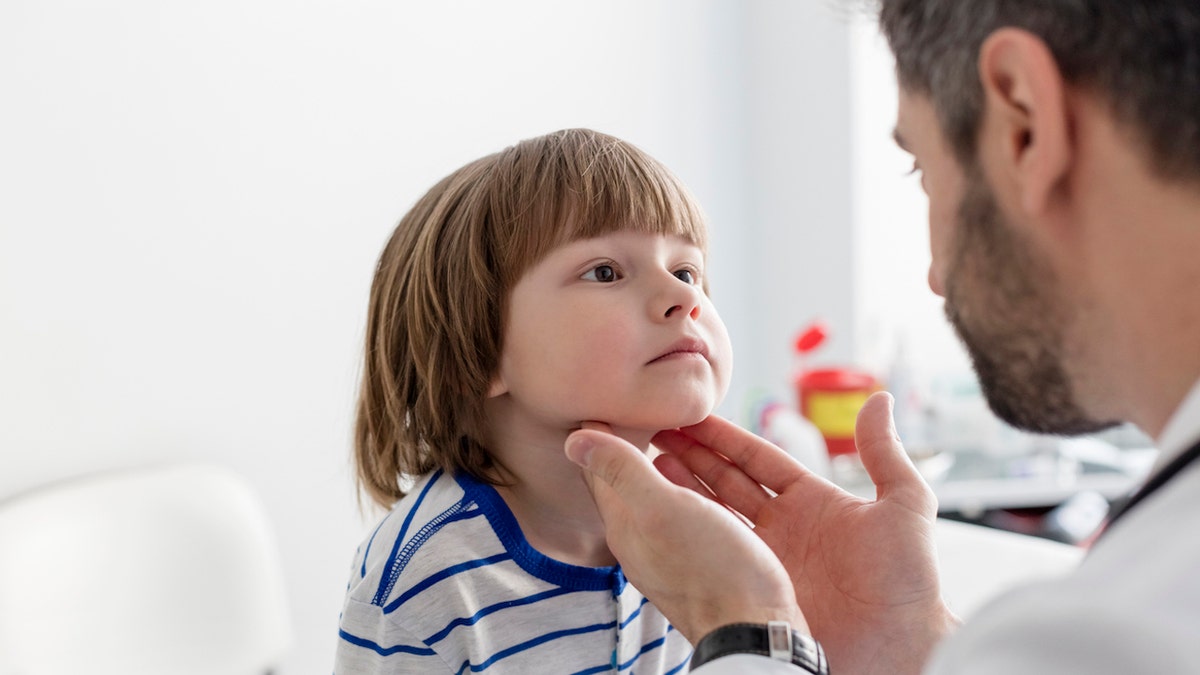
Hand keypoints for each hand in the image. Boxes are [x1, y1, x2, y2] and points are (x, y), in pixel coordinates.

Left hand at [565, 421, 806, 644]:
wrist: (758, 630)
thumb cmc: (711, 569)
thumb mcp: (660, 510)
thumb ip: (620, 471)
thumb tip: (573, 439)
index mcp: (628, 527)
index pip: (602, 473)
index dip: (600, 435)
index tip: (601, 399)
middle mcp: (648, 540)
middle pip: (632, 483)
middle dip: (632, 445)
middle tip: (633, 406)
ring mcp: (681, 551)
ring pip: (667, 493)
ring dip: (668, 459)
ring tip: (670, 426)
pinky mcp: (714, 557)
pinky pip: (696, 507)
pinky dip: (694, 481)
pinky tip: (704, 475)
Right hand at [652, 392, 958, 673]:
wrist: (902, 649)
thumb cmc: (909, 582)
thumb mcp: (905, 506)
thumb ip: (885, 454)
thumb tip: (878, 400)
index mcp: (812, 501)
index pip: (757, 460)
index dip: (724, 438)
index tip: (693, 416)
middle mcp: (783, 528)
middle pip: (727, 482)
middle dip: (692, 456)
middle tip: (656, 431)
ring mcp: (766, 559)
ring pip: (713, 515)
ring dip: (682, 488)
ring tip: (647, 463)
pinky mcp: (755, 590)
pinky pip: (716, 556)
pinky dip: (689, 534)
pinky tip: (663, 515)